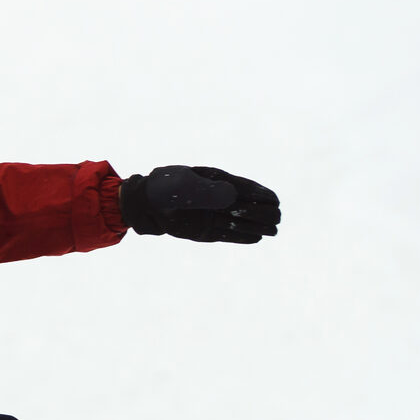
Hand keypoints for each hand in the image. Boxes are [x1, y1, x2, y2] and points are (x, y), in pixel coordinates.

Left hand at [121, 166, 279, 243]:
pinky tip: (257, 238)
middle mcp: (217, 199)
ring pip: (240, 222)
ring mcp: (211, 216)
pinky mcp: (204, 231)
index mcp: (217, 181)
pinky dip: (241, 237)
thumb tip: (231, 196)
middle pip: (248, 206)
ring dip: (257, 226)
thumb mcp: (183, 185)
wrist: (144, 204)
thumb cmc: (164, 188)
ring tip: (273, 230)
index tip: (275, 201)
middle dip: (263, 212)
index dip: (262, 195)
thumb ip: (206, 190)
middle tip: (275, 219)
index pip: (246, 188)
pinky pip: (227, 235)